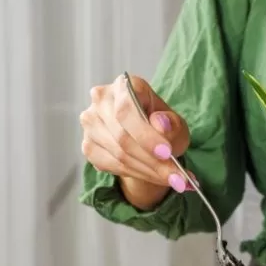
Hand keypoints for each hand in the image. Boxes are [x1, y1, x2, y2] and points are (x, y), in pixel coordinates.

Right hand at [80, 74, 192, 208]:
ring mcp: (91, 123)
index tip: (167, 153)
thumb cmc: (161, 126)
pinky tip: (155, 178)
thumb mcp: (176, 124)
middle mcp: (101, 100)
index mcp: (124, 85)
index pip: (127, 110)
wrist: (146, 139)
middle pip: (122, 136)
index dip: (146, 134)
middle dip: (152, 161)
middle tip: (177, 177)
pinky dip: (137, 175)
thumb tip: (160, 125)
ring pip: (118, 154)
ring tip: (174, 180)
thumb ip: (172, 124)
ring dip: (148, 171)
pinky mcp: (88, 145)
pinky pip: (112, 166)